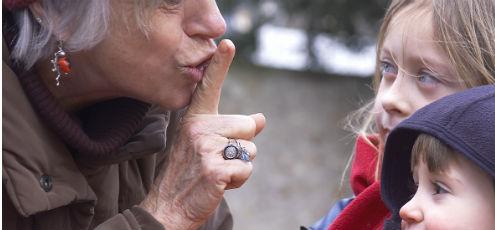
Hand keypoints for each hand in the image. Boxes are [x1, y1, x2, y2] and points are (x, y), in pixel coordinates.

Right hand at [140, 39, 265, 229]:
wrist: (169, 206)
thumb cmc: (191, 173)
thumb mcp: (207, 145)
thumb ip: (234, 129)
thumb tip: (262, 118)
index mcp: (196, 119)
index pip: (210, 88)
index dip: (220, 65)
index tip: (228, 43)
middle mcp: (199, 129)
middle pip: (248, 127)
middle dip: (242, 147)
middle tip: (216, 160)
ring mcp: (206, 148)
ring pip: (251, 150)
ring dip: (240, 165)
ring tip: (216, 172)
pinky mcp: (215, 169)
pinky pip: (246, 169)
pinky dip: (239, 180)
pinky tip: (219, 184)